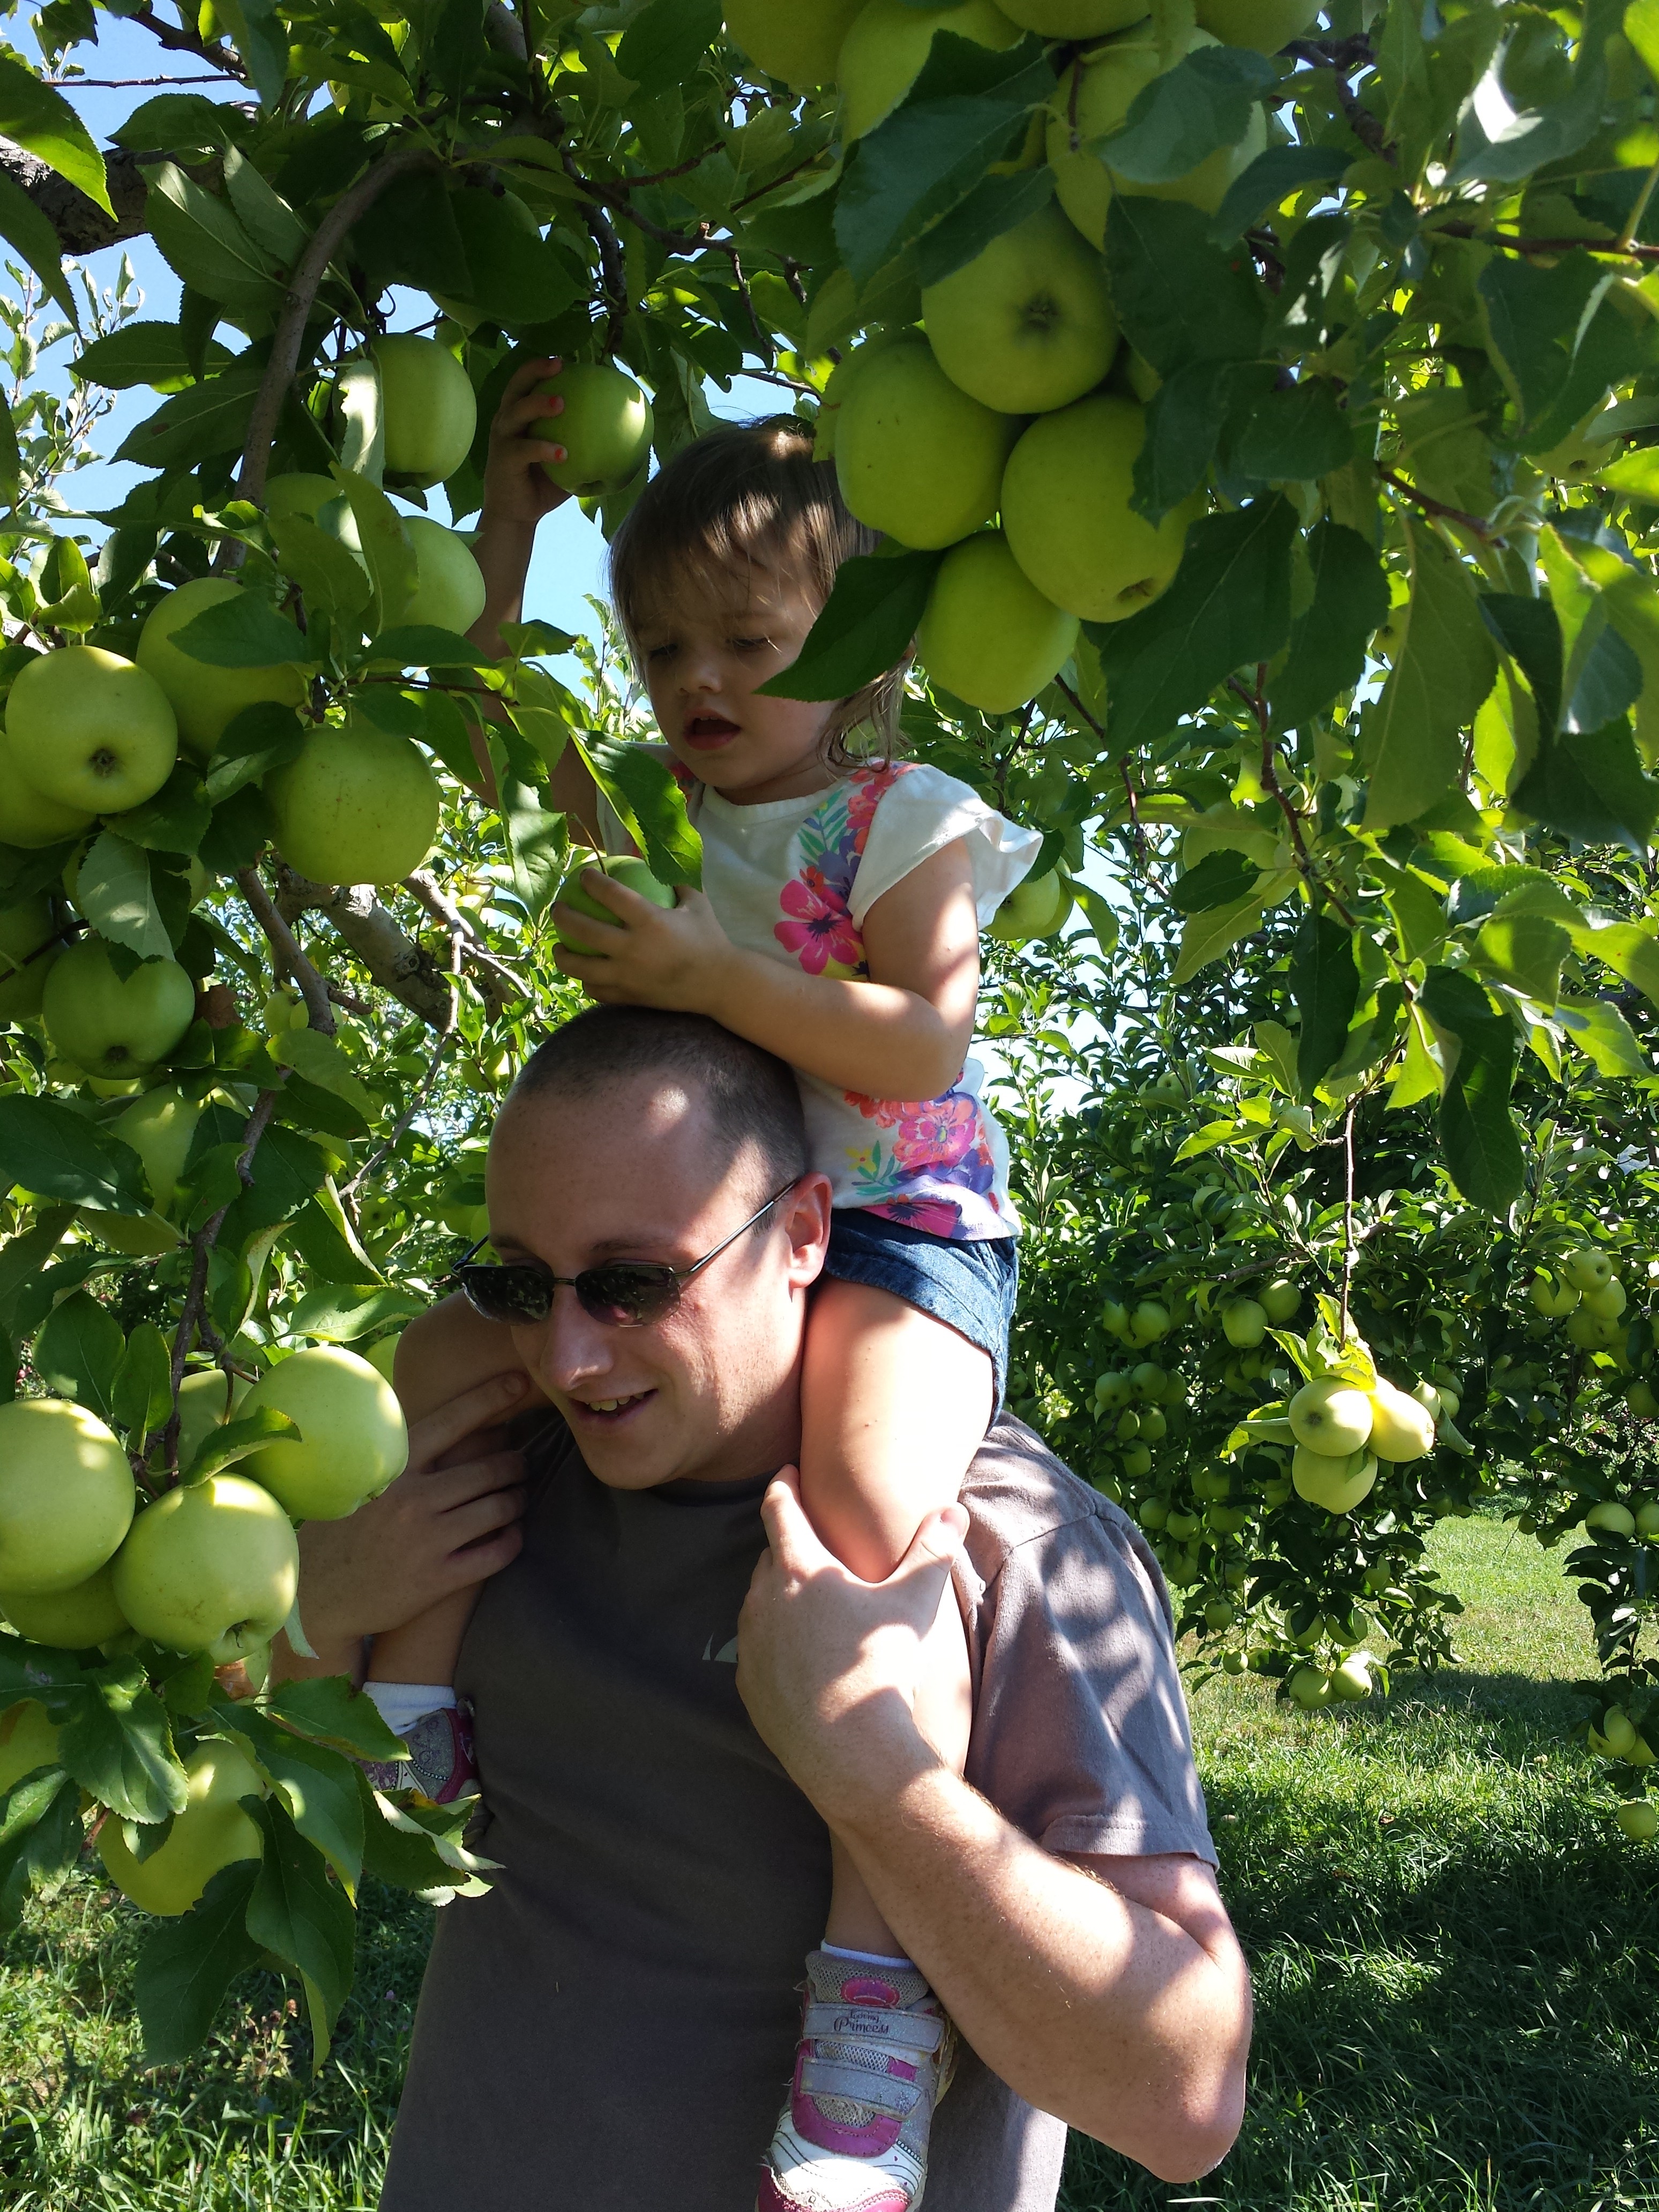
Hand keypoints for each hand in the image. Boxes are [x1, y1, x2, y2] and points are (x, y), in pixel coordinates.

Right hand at [288, 1371, 531, 1669]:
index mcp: (394, 1467)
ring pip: (499, 1508)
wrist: (315, 1599)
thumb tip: (451, 1423)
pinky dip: (513, 1539)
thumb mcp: (361, 1483)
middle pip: (489, 1469)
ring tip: (518, 1497)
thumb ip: (402, 1457)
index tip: (520, 1381)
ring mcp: (427, 1540)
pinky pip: (496, 1553)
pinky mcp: (438, 1579)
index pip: (452, 1420)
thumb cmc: (342, 1533)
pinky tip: (513, 1534)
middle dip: (516, 1464)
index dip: (490, 1398)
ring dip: (517, 1500)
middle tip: (522, 1464)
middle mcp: (413, 1499)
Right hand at [478, 355, 570, 535]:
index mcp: (519, 414)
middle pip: (516, 387)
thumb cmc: (544, 481)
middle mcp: (507, 420)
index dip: (540, 366)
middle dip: (536, 371)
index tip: (565, 359)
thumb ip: (583, 441)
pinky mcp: (502, 460)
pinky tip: (563, 453)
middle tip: (560, 365)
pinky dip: (543, 449)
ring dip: (538, 405)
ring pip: (516, 413)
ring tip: (562, 403)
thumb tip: (624, 433)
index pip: (526, 382)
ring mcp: (502, 439)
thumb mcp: (566, 457)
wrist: (517, 513)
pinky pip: (523, 450)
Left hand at [552, 873, 739, 1013]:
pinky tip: (583, 974)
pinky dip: (586, 981)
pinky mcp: (629, 996)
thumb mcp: (697, 903)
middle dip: (563, 916)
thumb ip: (675, 880)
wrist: (720, 984)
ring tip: (558, 947)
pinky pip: (596, 990)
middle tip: (558, 908)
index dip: (591, 881)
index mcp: (650, 921)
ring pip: (581, 967)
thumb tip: (654, 859)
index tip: (582, 875)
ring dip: (562, 955)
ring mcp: (628, 976)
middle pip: (584, 929)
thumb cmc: (709, 939)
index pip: (610, 894)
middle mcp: (633, 948)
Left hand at [735, 1466, 968, 1818]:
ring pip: (758, 1602)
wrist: (852, 1750)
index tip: (788, 1472)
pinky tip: (799, 1654)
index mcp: (800, 1569)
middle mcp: (764, 1599)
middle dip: (787, 1546)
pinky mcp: (747, 1683)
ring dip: (778, 1596)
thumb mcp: (914, 1601)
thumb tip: (952, 1512)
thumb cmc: (883, 1667)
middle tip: (810, 1544)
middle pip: (769, 1556)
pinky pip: (756, 1648)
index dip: (784, 1484)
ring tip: (807, 1603)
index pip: (779, 1508)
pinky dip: (773, 1642)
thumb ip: (931, 1551)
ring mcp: (751, 1643)